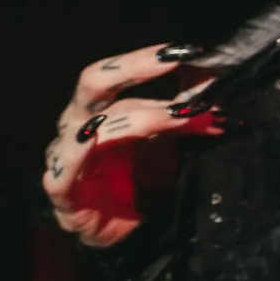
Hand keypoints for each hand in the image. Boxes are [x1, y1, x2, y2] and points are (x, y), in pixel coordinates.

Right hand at [43, 44, 221, 246]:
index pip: (118, 70)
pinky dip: (76, 153)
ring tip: (180, 114)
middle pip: (95, 83)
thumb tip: (217, 78)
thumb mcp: (170, 138)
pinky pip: (62, 171)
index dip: (149, 58)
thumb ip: (185, 110)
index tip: (191, 50)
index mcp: (100, 107)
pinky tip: (92, 138)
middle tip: (176, 60)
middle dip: (137, 68)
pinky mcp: (62, 193)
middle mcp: (78, 123)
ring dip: (142, 117)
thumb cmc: (144, 177)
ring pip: (94, 125)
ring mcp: (66, 156)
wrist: (131, 231)